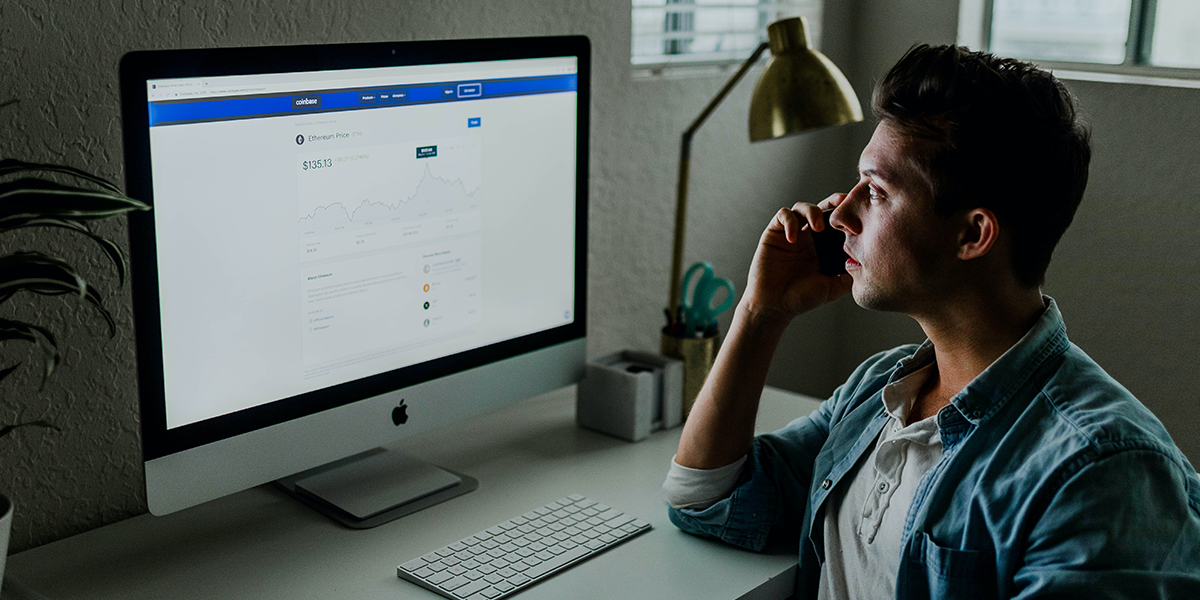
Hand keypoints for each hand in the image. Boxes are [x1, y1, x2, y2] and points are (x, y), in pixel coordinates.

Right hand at [740, 194, 852, 324]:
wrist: (774, 306)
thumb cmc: (801, 298)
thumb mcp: (833, 287)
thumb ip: (849, 275)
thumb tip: (866, 262)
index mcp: (823, 246)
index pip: (837, 223)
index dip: (847, 215)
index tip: (858, 217)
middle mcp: (808, 237)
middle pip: (822, 207)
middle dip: (833, 202)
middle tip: (843, 204)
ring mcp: (791, 234)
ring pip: (802, 207)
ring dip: (812, 211)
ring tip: (818, 227)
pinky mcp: (774, 234)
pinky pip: (782, 215)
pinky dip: (790, 221)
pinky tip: (793, 238)